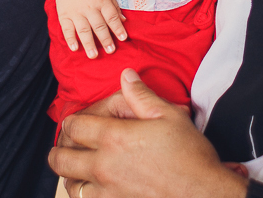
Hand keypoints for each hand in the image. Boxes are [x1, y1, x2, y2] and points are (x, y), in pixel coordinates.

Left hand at [50, 69, 247, 197]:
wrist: (204, 194)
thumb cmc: (189, 155)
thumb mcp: (169, 115)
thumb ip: (141, 95)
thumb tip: (126, 76)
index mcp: (114, 138)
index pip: (74, 127)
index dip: (70, 122)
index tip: (74, 123)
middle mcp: (104, 166)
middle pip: (61, 160)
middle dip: (58, 151)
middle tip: (63, 148)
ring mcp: (108, 192)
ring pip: (71, 186)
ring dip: (70, 176)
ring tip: (76, 170)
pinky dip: (85, 195)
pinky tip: (94, 189)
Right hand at [56, 0, 126, 57]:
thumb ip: (114, 7)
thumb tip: (124, 20)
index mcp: (102, 2)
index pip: (111, 16)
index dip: (118, 28)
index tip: (123, 38)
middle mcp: (89, 8)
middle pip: (99, 25)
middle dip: (105, 39)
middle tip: (110, 50)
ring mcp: (76, 12)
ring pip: (83, 29)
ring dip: (89, 43)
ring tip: (93, 55)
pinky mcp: (64, 16)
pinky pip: (67, 29)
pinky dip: (70, 39)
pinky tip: (75, 48)